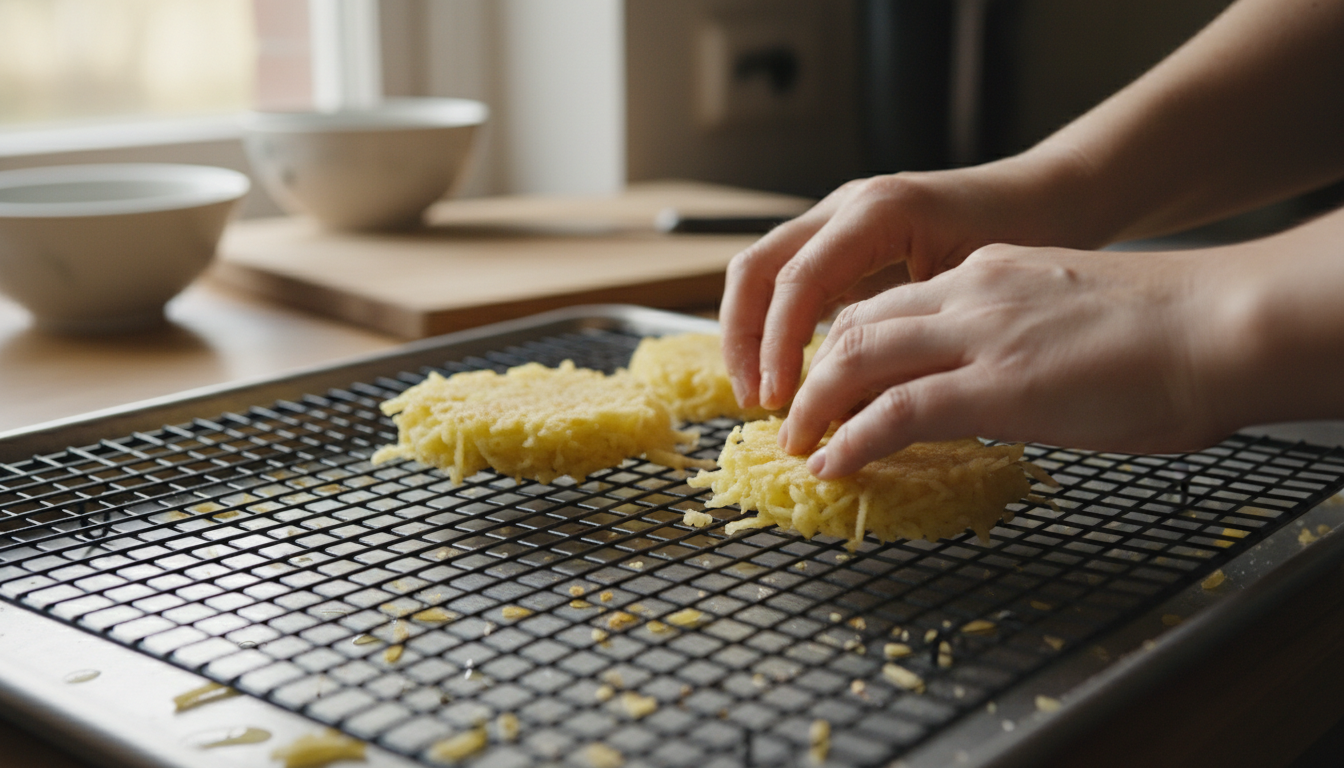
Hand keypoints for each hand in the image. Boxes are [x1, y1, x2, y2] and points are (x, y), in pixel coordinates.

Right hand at [720, 157, 1089, 412]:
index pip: (798, 280)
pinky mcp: (842, 241)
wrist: (1048, 196)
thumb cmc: (1025, 238)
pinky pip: (788, 279)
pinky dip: (776, 325)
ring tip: (764, 395)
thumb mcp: (972, 290)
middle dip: (745, 339)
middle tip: (758, 402)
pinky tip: (791, 372)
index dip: (780, 346)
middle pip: (757, 268)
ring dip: (752, 334)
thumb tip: (867, 407)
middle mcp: (846, 207)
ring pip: (762, 272)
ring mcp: (838, 219)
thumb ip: (916, 334)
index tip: (783, 401)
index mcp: (877, 212)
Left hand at [779, 244, 1248, 478]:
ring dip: (816, 405)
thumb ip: (1022, 334)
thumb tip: (1010, 377)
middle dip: (813, 372)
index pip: (892, 304)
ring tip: (797, 444)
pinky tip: (833, 465)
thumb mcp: (1070, 314)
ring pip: (857, 358)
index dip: (848, 345)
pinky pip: (895, 410)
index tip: (831, 381)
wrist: (1220, 324)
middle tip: (794, 415)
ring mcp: (979, 336)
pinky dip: (852, 439)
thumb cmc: (1170, 330)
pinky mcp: (995, 386)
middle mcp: (971, 292)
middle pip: (857, 325)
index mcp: (991, 271)